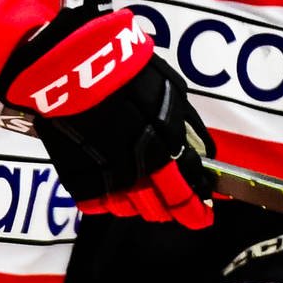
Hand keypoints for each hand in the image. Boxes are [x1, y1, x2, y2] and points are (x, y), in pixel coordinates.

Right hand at [1, 8, 214, 227]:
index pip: (187, 194)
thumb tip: (205, 153)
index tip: (203, 212)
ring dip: (140, 204)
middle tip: (177, 206)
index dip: (197, 208)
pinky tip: (112, 185)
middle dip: (172, 209)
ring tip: (142, 190)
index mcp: (165, 152)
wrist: (78, 70)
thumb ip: (189, 130)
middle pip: (160, 209)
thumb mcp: (173, 96)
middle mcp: (139, 172)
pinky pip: (97, 205)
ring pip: (128, 211)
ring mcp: (106, 180)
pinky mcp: (78, 180)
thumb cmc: (129, 76)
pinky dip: (107, 199)